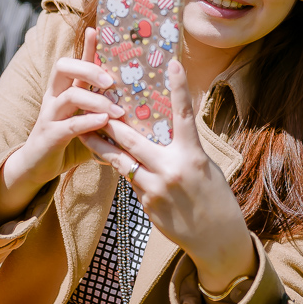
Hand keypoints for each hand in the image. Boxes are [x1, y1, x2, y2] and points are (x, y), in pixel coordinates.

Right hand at [0, 29, 123, 223]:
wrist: (36, 167)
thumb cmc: (67, 140)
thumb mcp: (86, 118)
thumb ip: (104, 107)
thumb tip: (138, 101)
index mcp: (63, 89)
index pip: (75, 61)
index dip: (86, 46)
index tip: (98, 30)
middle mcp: (54, 96)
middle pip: (63, 67)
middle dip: (88, 67)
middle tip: (112, 80)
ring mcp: (50, 115)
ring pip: (69, 95)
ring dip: (96, 99)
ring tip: (117, 110)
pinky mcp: (49, 135)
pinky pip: (68, 124)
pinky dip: (87, 121)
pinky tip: (103, 121)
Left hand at [80, 61, 257, 293]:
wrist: (217, 239)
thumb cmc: (215, 198)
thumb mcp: (205, 167)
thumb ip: (184, 148)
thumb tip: (168, 129)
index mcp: (192, 155)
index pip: (183, 115)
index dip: (178, 88)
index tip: (173, 64)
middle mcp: (172, 169)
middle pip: (133, 140)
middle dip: (111, 122)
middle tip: (95, 103)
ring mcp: (156, 189)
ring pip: (122, 161)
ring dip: (103, 146)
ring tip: (85, 131)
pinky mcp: (147, 205)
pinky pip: (129, 180)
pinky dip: (121, 167)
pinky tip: (110, 158)